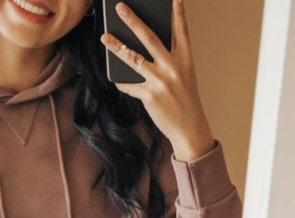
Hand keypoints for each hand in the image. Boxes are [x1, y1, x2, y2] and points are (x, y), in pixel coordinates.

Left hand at [100, 0, 215, 161]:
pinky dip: (122, 82)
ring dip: (117, 47)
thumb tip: (145, 49)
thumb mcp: (183, 76)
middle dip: (134, 20)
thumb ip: (170, 61)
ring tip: (105, 38)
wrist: (189, 128)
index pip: (181, 30)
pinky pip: (130, 85)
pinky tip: (116, 79)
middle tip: (121, 8)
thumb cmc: (184, 101)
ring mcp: (161, 81)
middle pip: (150, 38)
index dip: (177, 12)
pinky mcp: (150, 96)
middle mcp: (173, 67)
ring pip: (134, 59)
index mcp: (184, 60)